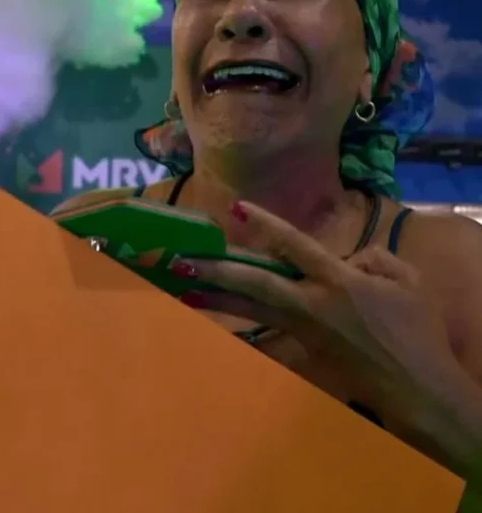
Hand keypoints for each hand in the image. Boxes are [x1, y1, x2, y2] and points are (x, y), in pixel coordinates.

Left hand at [172, 201, 454, 427]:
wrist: (414, 387)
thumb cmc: (416, 330)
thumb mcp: (407, 281)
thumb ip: (373, 259)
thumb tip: (346, 261)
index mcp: (338, 281)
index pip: (295, 245)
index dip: (265, 225)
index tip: (236, 208)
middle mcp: (311, 304)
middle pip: (256, 284)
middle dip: (217, 272)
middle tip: (180, 262)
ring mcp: (302, 330)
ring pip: (252, 310)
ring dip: (217, 298)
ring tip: (182, 290)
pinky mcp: (302, 349)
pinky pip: (266, 328)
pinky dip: (241, 319)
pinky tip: (219, 318)